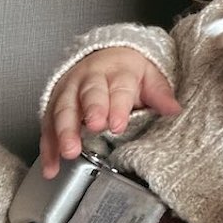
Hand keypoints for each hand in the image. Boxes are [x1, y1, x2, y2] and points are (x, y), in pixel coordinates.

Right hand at [39, 49, 180, 176]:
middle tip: (94, 128)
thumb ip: (159, 93)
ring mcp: (69, 91)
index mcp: (116, 71)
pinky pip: (48, 125)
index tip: (118, 124)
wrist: (104, 55)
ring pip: (63, 109)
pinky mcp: (54, 105)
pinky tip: (51, 166)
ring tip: (69, 151)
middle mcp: (89, 79)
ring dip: (64, 131)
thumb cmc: (127, 71)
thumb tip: (174, 109)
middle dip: (90, 111)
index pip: (118, 88)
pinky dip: (48, 147)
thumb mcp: (149, 76)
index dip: (117, 106)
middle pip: (88, 94)